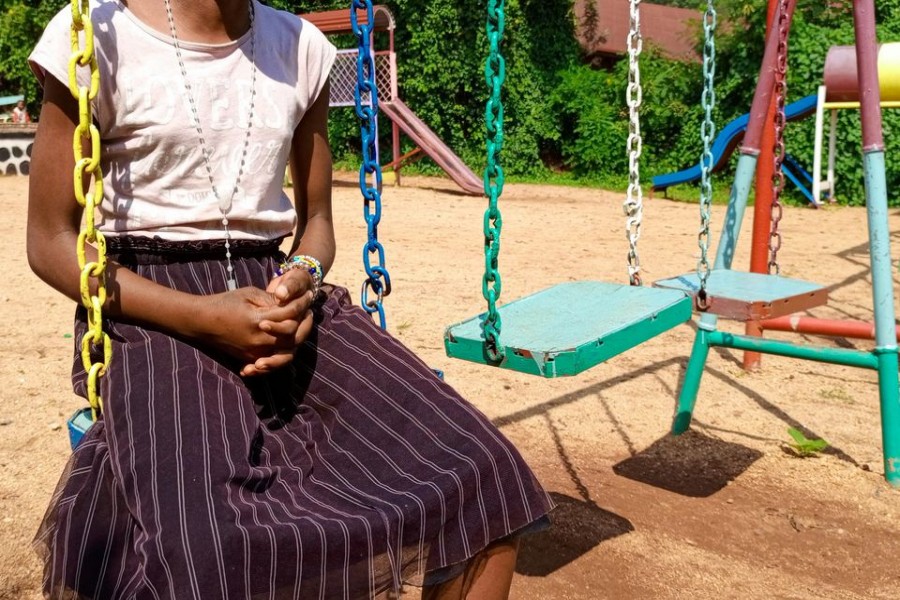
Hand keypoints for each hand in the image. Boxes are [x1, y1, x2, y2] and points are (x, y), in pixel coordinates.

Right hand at [196, 286, 313, 376]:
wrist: (201, 321)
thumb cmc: (224, 303)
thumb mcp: (249, 294)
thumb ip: (271, 300)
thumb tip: (289, 303)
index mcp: (259, 320)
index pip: (290, 314)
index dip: (302, 304)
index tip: (308, 296)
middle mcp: (259, 339)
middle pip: (293, 337)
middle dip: (305, 324)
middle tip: (310, 313)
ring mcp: (255, 351)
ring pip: (286, 353)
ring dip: (297, 341)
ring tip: (301, 328)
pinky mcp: (249, 358)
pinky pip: (272, 363)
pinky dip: (283, 356)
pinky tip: (289, 346)